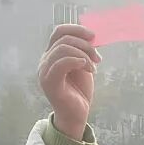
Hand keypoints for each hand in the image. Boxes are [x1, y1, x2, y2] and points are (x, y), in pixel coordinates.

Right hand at [37, 24, 99, 140]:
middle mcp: (45, 60)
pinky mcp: (50, 82)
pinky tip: (88, 68)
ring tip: (94, 67)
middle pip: (63, 38)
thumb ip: (83, 52)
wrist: (77, 115)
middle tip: (98, 58)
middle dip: (85, 45)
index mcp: (52, 54)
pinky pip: (61, 63)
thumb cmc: (79, 92)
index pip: (59, 32)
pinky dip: (77, 61)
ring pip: (62, 49)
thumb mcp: (83, 67)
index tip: (94, 36)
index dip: (76, 29)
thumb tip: (91, 37)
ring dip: (84, 54)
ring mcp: (45, 71)